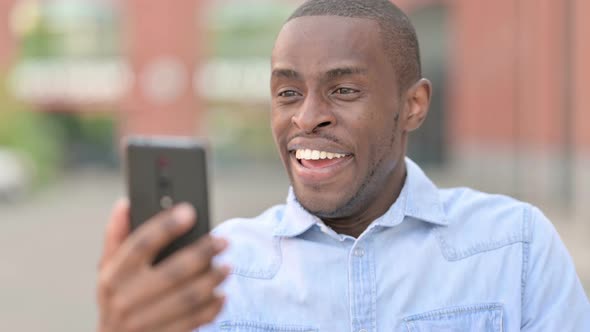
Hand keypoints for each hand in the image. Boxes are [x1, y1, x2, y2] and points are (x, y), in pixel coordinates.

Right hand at [97, 199, 228, 331]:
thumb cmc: (117, 300)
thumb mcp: (109, 271)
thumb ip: (117, 238)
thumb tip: (125, 204)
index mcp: (113, 276)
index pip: (141, 244)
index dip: (166, 226)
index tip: (189, 212)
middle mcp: (125, 300)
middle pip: (172, 270)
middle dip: (203, 253)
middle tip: (223, 241)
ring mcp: (143, 323)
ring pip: (187, 297)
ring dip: (212, 280)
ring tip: (227, 267)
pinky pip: (194, 321)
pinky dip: (212, 307)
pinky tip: (221, 295)